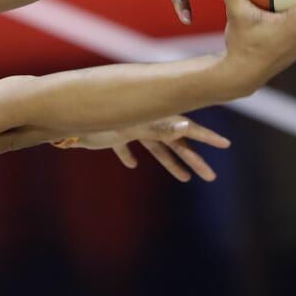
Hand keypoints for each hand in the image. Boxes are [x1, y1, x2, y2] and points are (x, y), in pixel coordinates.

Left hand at [68, 115, 230, 181]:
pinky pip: (125, 147)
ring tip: (184, 178)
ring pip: (155, 148)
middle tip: (211, 177)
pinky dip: (129, 155)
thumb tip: (186, 127)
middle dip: (193, 160)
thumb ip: (161, 127)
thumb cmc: (106, 120)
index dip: (206, 137)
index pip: (186, 130)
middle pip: (175, 145)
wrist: (70, 117)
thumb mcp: (136, 126)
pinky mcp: (112, 136)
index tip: (225, 145)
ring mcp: (130, 130)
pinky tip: (132, 165)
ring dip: (170, 163)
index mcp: (155, 120)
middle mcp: (146, 124)